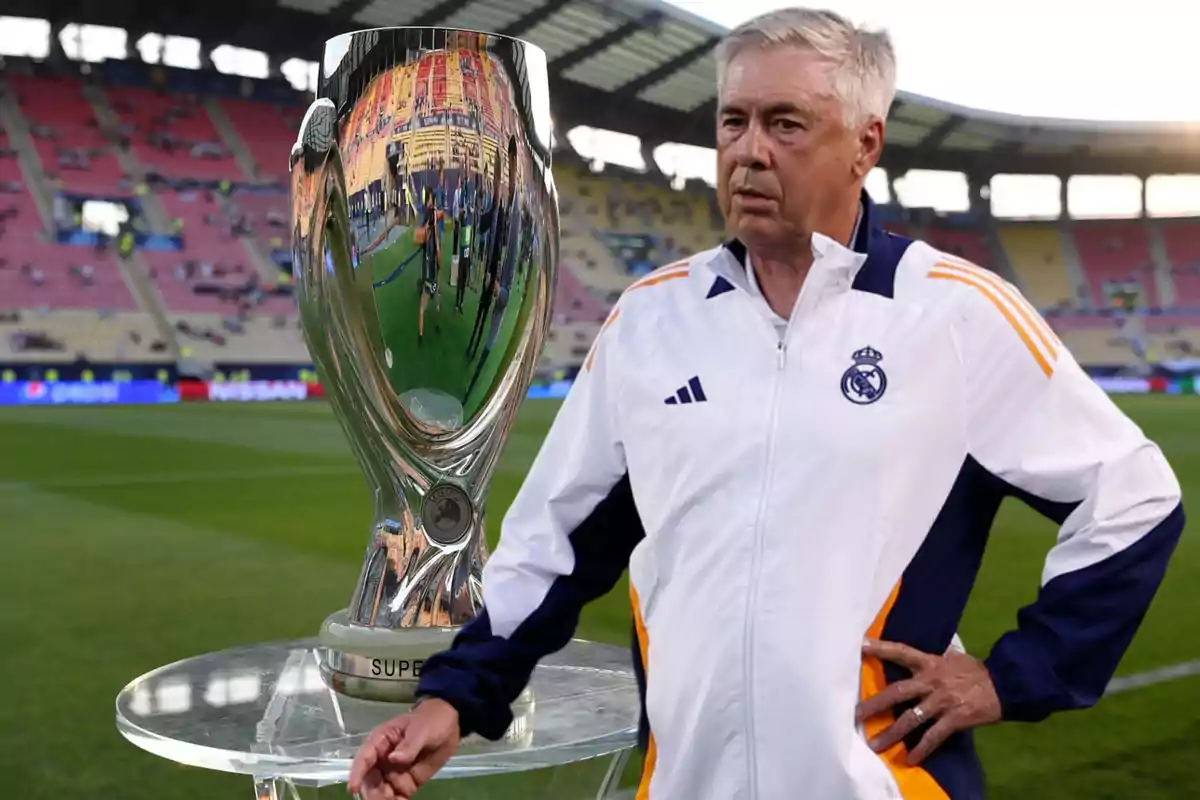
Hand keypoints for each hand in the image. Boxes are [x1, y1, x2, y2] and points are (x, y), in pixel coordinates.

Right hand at [347, 698, 460, 799]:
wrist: (449, 726)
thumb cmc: (431, 720)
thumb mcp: (421, 730)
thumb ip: (409, 745)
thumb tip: (393, 759)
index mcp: (381, 741)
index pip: (365, 757)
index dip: (357, 773)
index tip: (353, 787)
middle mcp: (383, 760)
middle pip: (370, 780)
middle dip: (372, 793)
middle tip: (382, 799)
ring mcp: (393, 773)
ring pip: (381, 792)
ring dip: (382, 799)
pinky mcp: (405, 784)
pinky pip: (396, 798)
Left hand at [856, 638, 1001, 765]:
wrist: (1006, 685)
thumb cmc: (977, 671)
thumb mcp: (954, 657)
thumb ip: (935, 657)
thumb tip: (922, 652)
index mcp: (931, 663)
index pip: (902, 652)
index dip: (882, 648)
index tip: (861, 646)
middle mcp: (932, 681)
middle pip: (897, 691)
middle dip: (875, 704)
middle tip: (856, 714)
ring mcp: (942, 701)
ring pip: (911, 719)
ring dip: (892, 733)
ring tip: (875, 744)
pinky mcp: (954, 719)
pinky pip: (933, 736)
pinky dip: (921, 749)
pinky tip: (910, 758)